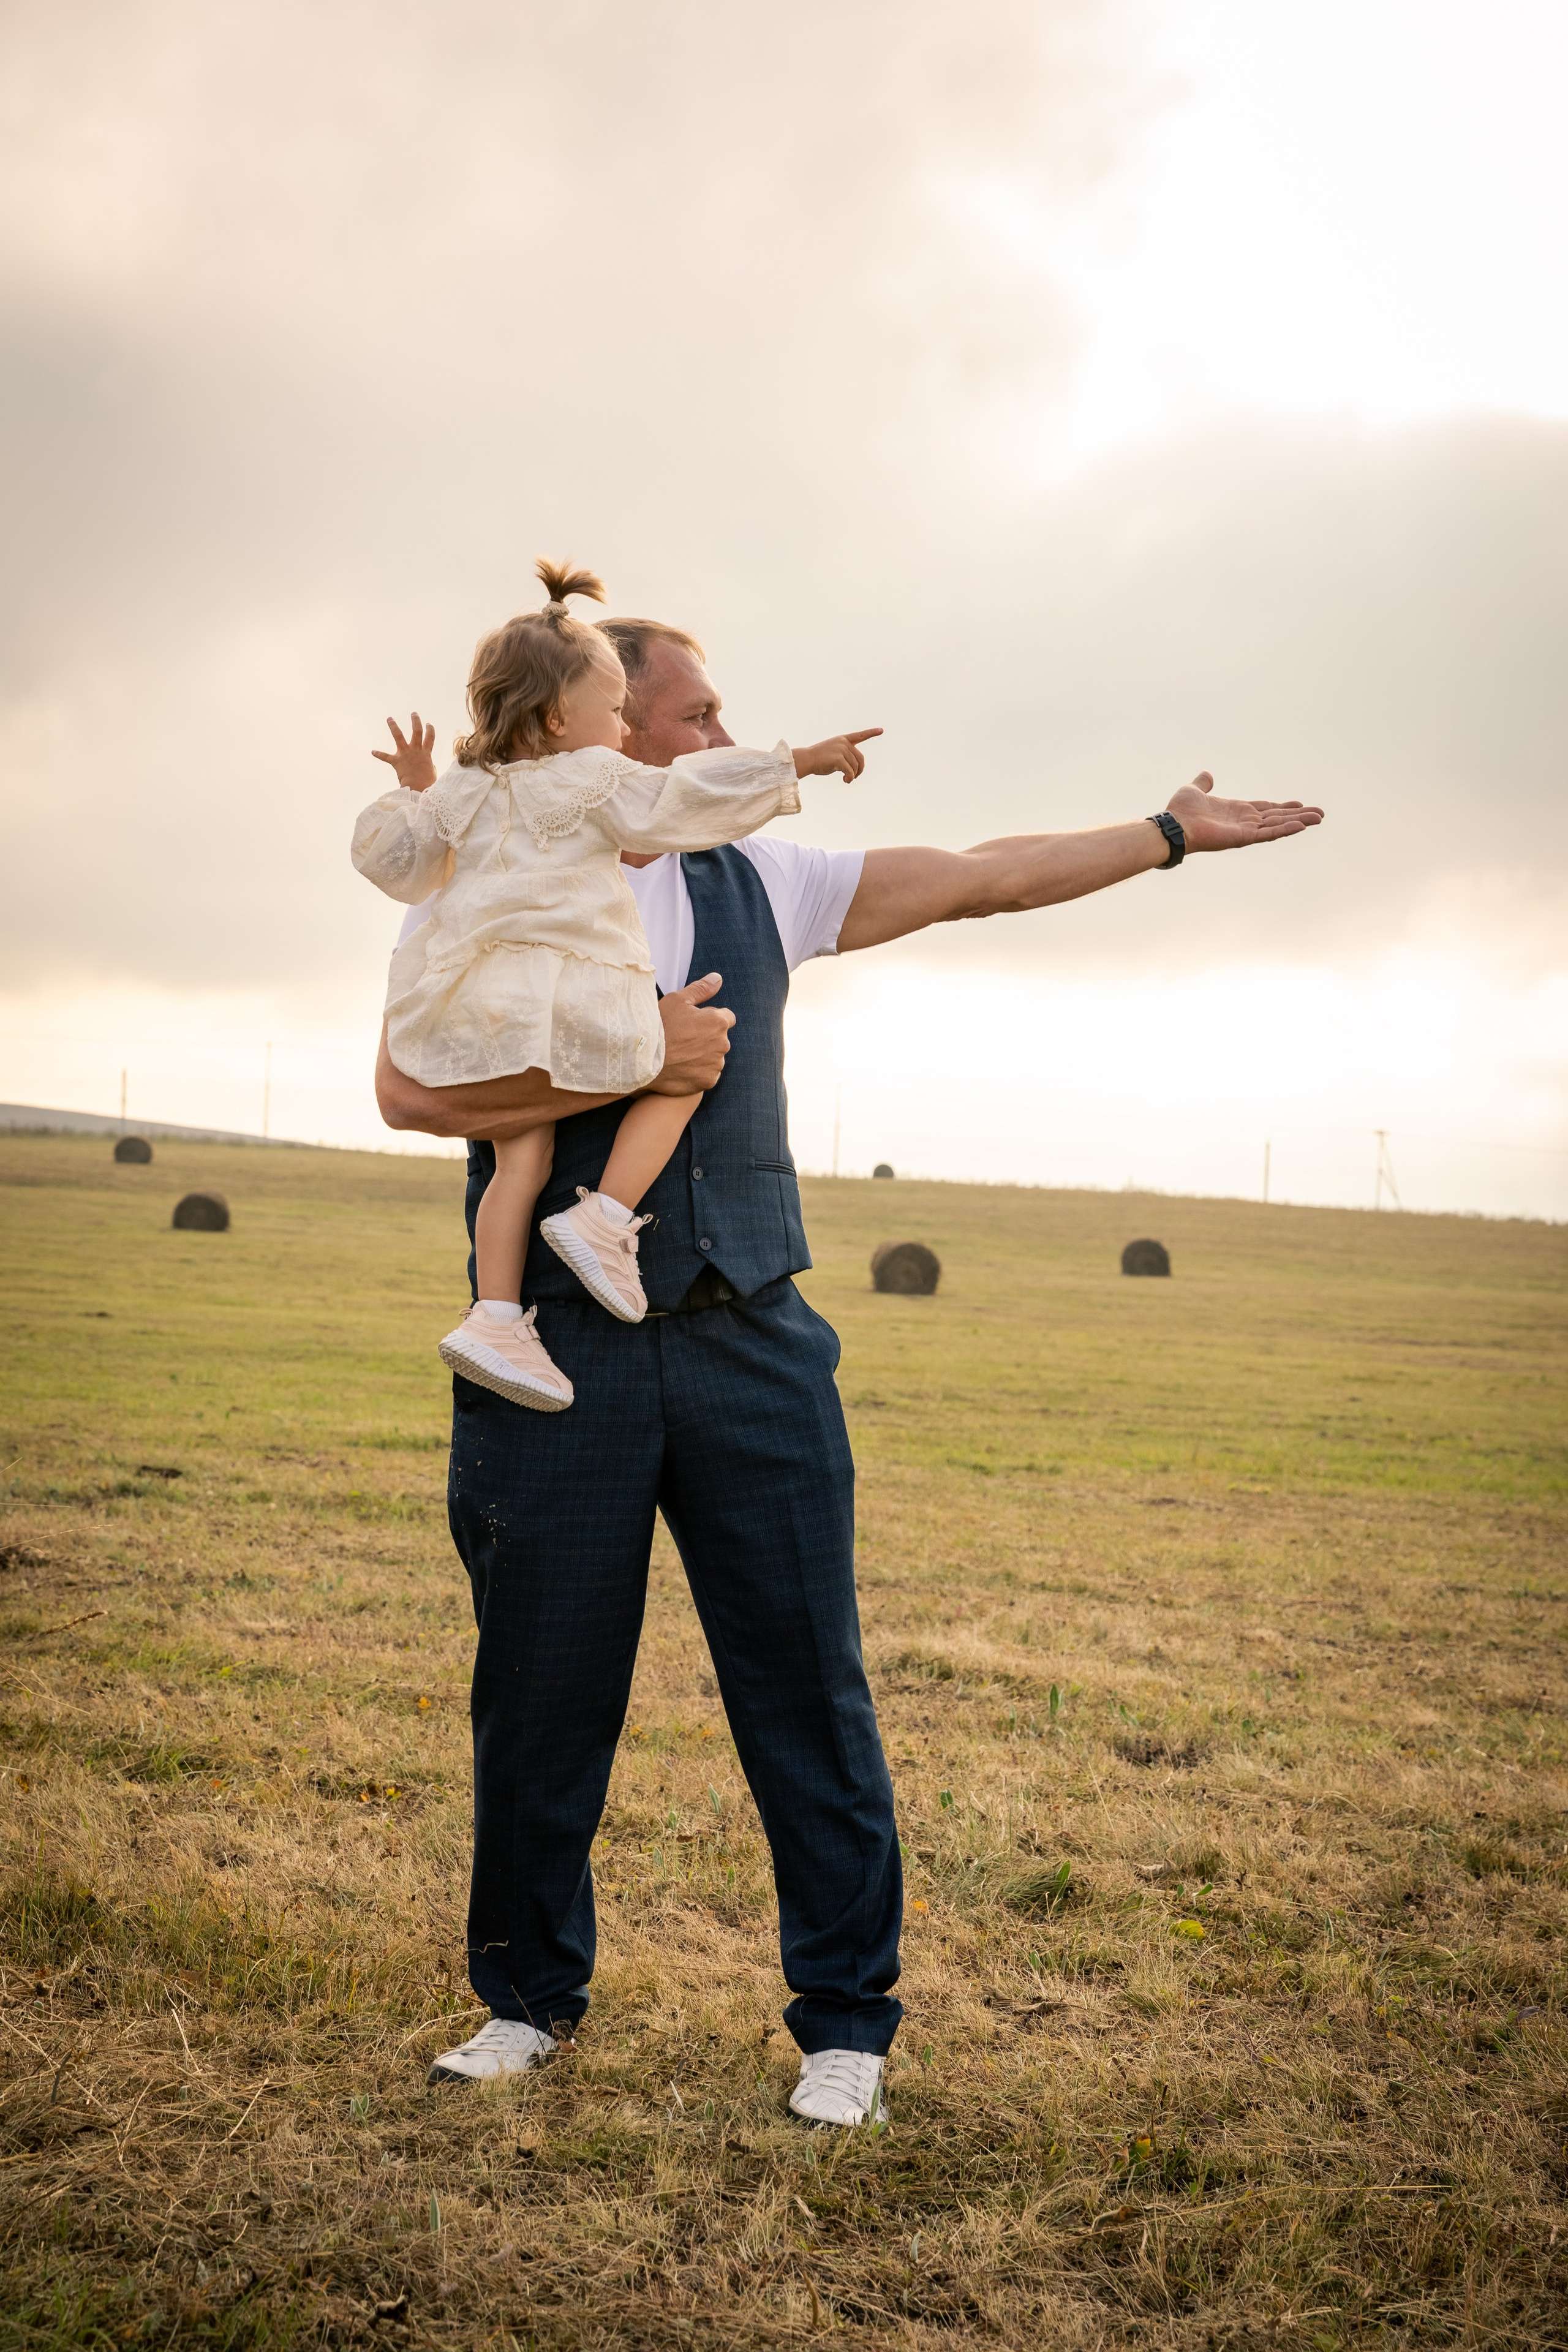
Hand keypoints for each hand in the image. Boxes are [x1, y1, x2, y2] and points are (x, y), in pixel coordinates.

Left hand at [371, 712, 436, 792]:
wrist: (418, 786)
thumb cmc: (427, 782)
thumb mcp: (432, 772)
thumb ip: (430, 766)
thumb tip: (429, 767)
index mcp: (426, 753)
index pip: (430, 737)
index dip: (430, 729)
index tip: (428, 724)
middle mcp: (416, 750)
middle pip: (417, 731)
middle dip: (415, 720)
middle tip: (414, 713)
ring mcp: (405, 754)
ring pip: (398, 735)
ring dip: (393, 726)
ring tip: (390, 718)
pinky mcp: (396, 761)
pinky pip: (385, 757)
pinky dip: (379, 754)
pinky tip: (372, 751)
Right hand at [649, 972, 734, 1092]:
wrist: (643, 1060)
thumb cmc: (659, 1026)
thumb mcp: (677, 1000)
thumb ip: (701, 989)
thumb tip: (718, 978)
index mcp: (718, 1022)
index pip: (727, 1017)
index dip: (710, 1018)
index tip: (694, 1022)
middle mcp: (722, 1044)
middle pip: (720, 1037)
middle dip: (707, 1036)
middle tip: (683, 1037)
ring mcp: (716, 1064)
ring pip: (714, 1056)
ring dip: (703, 1054)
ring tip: (680, 1053)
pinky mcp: (708, 1081)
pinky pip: (708, 1073)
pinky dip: (699, 1071)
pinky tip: (682, 1066)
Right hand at [792, 728, 882, 780]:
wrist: (807, 759)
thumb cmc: (819, 760)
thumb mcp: (834, 754)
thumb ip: (846, 757)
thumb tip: (854, 770)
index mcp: (843, 739)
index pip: (860, 735)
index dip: (871, 733)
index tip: (881, 730)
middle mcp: (844, 742)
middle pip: (860, 759)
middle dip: (859, 770)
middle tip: (853, 777)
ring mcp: (841, 749)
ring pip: (855, 767)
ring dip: (852, 776)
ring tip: (846, 780)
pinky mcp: (839, 758)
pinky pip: (850, 771)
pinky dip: (849, 778)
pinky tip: (845, 780)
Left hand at [1165, 770, 1324, 853]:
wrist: (1173, 825)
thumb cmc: (1180, 810)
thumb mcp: (1194, 789)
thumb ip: (1203, 783)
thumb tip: (1207, 774)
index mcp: (1236, 811)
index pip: (1265, 809)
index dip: (1282, 807)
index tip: (1299, 804)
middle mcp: (1243, 821)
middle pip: (1277, 817)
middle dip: (1298, 815)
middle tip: (1319, 814)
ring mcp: (1245, 830)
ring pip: (1278, 825)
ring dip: (1299, 821)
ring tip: (1319, 818)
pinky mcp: (1243, 838)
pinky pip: (1268, 834)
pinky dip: (1285, 830)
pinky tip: (1301, 826)